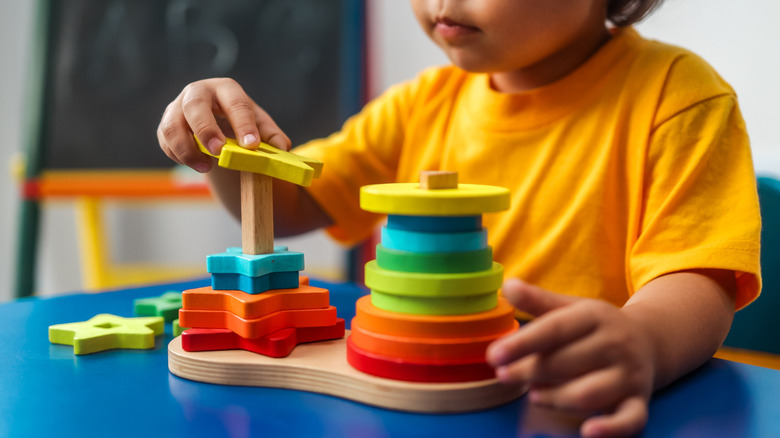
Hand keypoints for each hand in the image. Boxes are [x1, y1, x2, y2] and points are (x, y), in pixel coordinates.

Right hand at [157, 78, 290, 172]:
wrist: (217, 122)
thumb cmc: (240, 121)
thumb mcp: (259, 125)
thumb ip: (272, 136)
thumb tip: (281, 148)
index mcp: (226, 89)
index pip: (235, 103)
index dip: (243, 124)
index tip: (251, 145)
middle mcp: (198, 93)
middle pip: (195, 105)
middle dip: (206, 129)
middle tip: (218, 151)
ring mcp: (177, 108)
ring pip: (171, 125)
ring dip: (186, 148)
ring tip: (206, 167)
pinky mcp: (166, 126)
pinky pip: (165, 142)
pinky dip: (177, 155)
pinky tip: (197, 164)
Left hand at [486, 279, 655, 436]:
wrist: (651, 340)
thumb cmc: (597, 327)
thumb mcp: (571, 308)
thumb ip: (538, 301)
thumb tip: (507, 284)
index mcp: (595, 316)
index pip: (555, 328)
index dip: (522, 343)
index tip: (494, 355)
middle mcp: (615, 344)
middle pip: (567, 362)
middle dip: (531, 372)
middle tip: (504, 376)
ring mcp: (628, 375)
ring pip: (588, 393)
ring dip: (556, 397)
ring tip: (533, 395)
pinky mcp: (639, 402)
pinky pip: (630, 420)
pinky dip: (611, 429)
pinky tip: (588, 432)